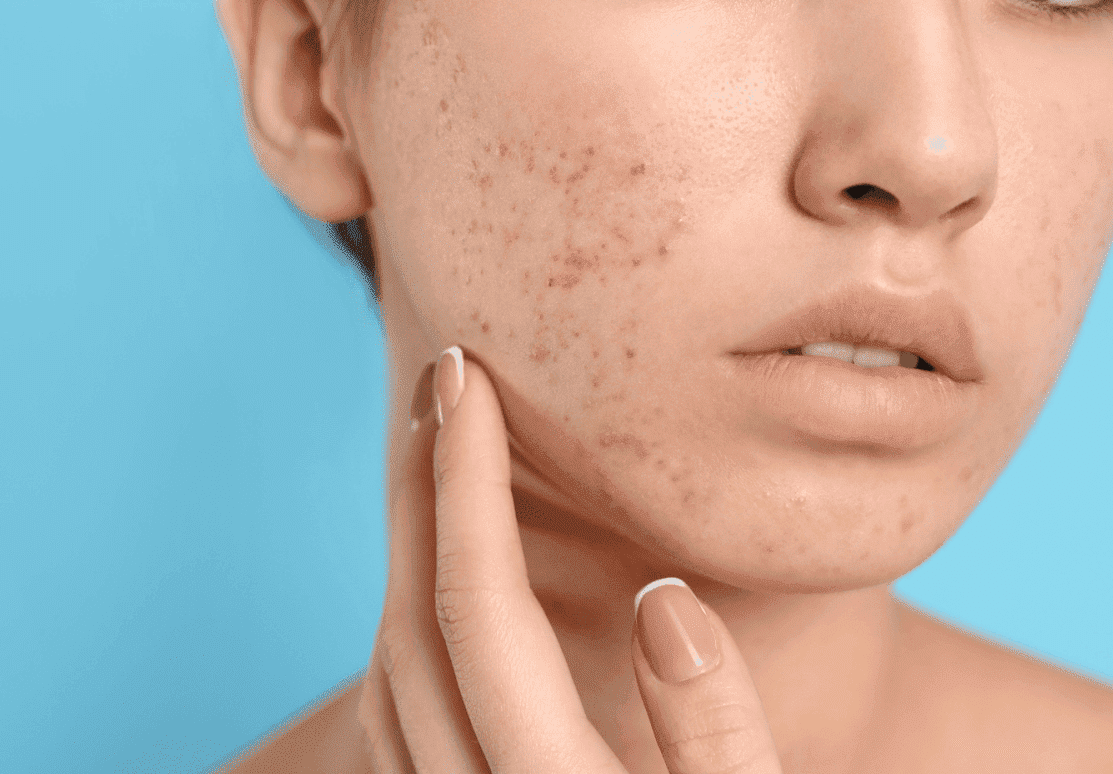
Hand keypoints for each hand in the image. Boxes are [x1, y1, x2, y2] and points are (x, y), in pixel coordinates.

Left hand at [356, 345, 783, 773]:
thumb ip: (720, 736)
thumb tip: (665, 601)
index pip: (480, 608)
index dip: (467, 479)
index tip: (467, 376)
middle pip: (411, 627)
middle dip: (423, 491)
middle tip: (445, 386)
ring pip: (391, 678)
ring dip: (410, 557)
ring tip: (444, 459)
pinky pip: (402, 726)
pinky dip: (414, 631)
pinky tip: (452, 584)